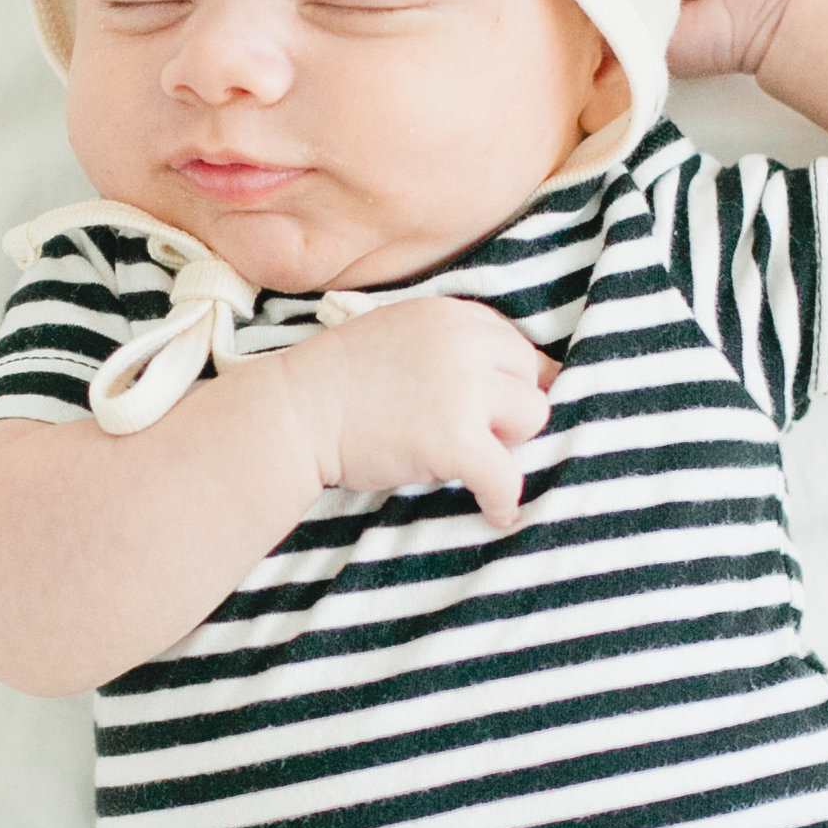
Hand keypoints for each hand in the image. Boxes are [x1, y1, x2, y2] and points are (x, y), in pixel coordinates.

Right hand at [280, 296, 557, 528]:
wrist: (294, 414)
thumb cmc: (337, 383)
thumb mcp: (398, 335)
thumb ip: (448, 347)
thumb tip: (513, 375)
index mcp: (451, 315)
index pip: (513, 346)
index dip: (506, 382)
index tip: (491, 409)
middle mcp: (464, 343)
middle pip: (530, 380)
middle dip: (508, 411)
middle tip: (472, 435)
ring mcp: (463, 390)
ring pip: (533, 418)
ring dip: (507, 444)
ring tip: (470, 459)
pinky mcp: (456, 439)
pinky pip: (508, 476)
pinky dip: (504, 499)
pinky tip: (495, 512)